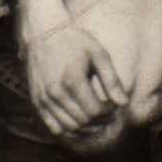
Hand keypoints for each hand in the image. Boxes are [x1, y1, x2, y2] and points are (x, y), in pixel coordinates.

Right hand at [24, 19, 128, 138]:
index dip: (109, 112)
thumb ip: (111, 80)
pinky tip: (80, 119)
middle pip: (83, 121)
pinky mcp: (37, 101)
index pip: (96, 111)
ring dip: (86, 127)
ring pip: (69, 128)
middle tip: (107, 111)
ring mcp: (44, 98)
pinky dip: (69, 129)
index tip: (114, 104)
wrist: (45, 33)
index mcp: (73, 80)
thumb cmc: (75, 41)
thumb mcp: (99, 55)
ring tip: (96, 115)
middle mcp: (56, 92)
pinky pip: (54, 127)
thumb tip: (123, 104)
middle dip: (100, 121)